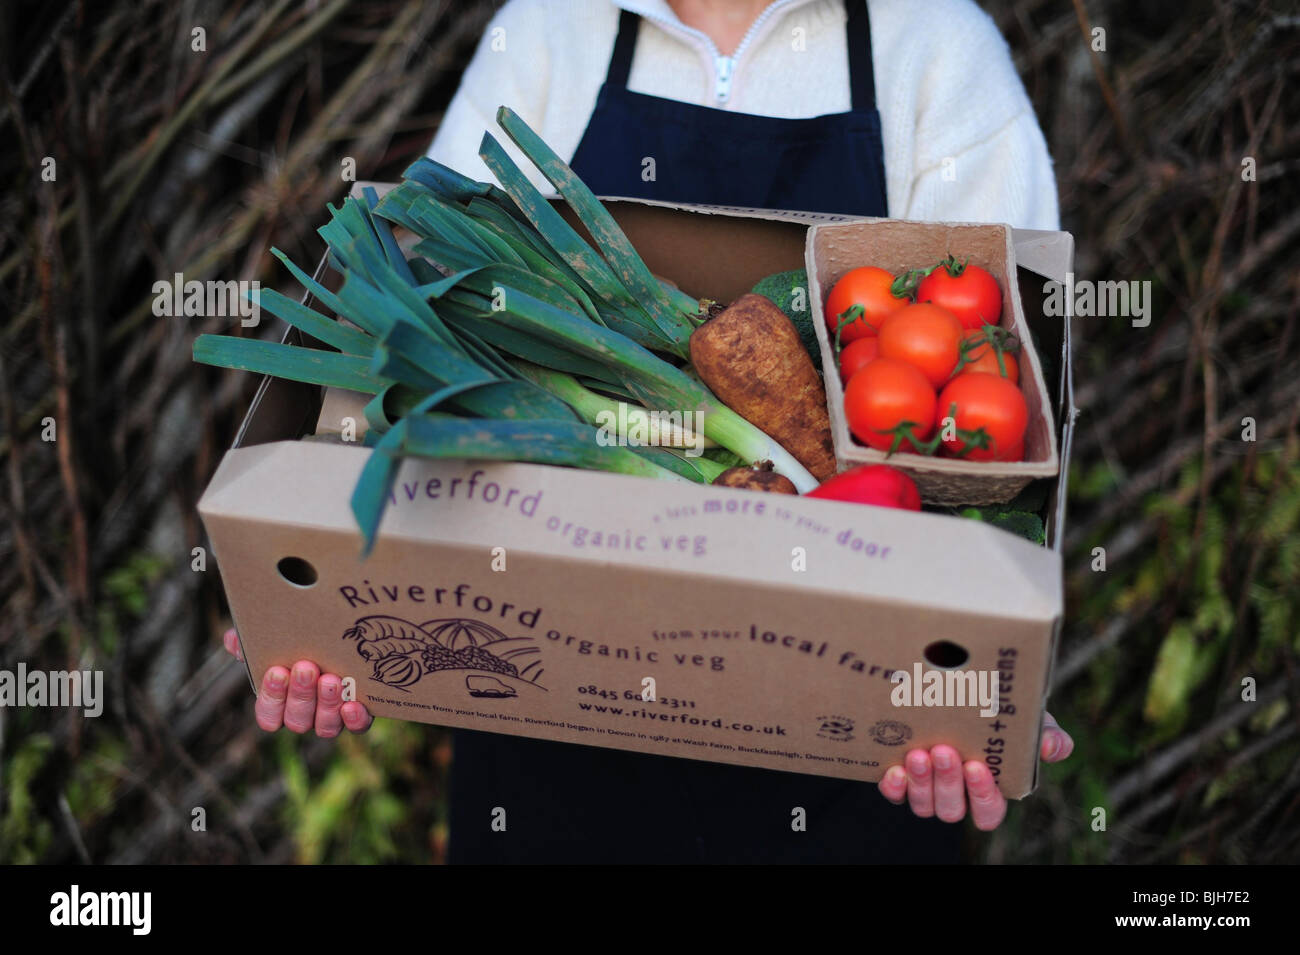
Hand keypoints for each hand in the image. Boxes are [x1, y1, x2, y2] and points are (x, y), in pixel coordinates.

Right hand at [222, 627, 373, 736]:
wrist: (342, 638)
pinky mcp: (359, 714)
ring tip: (331, 679)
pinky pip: (357, 727)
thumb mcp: (271, 640)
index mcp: (280, 703)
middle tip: (306, 668)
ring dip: (327, 705)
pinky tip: (353, 704)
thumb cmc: (298, 643)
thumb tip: (233, 641)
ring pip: (325, 726)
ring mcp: (331, 717)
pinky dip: (355, 719)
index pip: (268, 715)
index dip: (272, 698)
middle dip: (301, 695)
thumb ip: (249, 643)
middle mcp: (305, 715)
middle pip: (297, 720)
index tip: (277, 671)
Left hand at [876, 711, 1072, 829]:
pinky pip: (895, 794)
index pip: (989, 812)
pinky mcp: (901, 777)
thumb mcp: (1029, 720)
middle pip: (952, 810)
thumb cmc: (999, 711)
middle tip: (944, 751)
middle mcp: (956, 794)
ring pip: (923, 805)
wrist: (958, 686)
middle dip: (948, 783)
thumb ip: (1046, 735)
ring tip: (920, 753)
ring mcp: (927, 788)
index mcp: (989, 789)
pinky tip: (894, 768)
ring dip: (921, 783)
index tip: (978, 766)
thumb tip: (1054, 747)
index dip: (984, 797)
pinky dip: (894, 787)